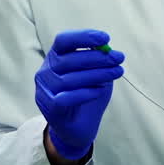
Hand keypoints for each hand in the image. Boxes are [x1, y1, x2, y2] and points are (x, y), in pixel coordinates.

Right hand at [34, 29, 124, 160]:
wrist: (78, 127)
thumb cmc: (86, 94)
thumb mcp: (96, 73)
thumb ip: (99, 60)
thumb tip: (108, 48)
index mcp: (55, 58)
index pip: (63, 41)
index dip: (83, 37)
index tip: (105, 38)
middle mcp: (45, 72)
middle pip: (69, 59)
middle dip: (98, 57)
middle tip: (118, 58)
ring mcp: (45, 90)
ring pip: (70, 79)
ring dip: (97, 74)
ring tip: (117, 72)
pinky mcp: (50, 108)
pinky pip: (66, 98)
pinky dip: (85, 93)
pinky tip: (99, 91)